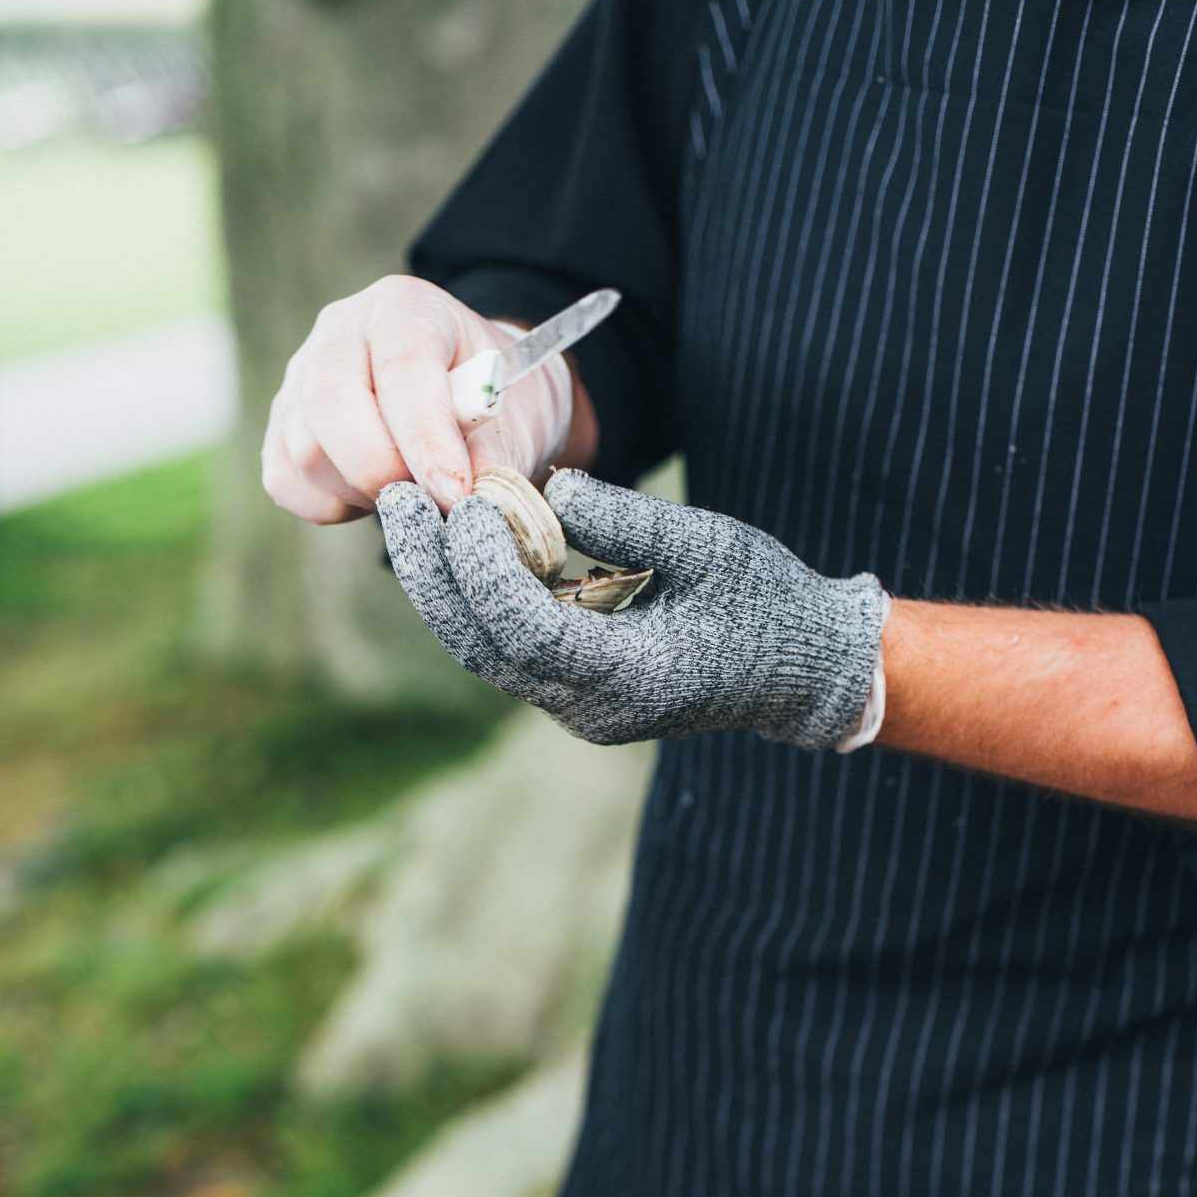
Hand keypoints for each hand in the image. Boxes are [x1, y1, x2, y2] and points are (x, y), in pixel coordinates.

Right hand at [260, 276, 571, 522]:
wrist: (471, 399)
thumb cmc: (492, 403)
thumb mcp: (514, 419)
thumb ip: (493, 455)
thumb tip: (469, 502)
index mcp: (405, 307)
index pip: (403, 367)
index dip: (426, 438)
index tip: (454, 493)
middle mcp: (340, 331)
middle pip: (330, 400)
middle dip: (381, 468)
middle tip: (427, 504)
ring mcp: (301, 376)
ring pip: (306, 449)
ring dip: (360, 491)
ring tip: (409, 492)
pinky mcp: (282, 425)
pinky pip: (285, 479)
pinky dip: (330, 505)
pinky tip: (371, 496)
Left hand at [378, 470, 889, 749]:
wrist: (801, 671)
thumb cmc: (768, 601)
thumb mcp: (711, 544)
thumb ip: (628, 519)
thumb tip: (552, 486)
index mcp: (633, 678)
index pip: (524, 630)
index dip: (483, 566)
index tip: (465, 501)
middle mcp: (594, 708)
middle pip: (482, 649)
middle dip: (433, 575)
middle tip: (395, 500)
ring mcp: (580, 709)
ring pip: (484, 653)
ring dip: (443, 586)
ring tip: (410, 514)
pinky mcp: (575, 694)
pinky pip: (506, 649)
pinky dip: (476, 597)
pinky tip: (455, 544)